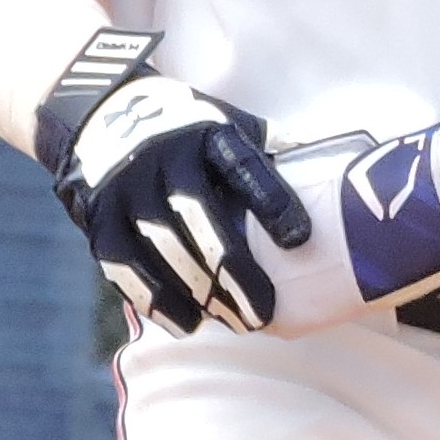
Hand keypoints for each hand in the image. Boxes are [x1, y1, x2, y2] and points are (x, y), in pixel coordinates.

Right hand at [48, 66, 311, 333]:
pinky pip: (125, 267)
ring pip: (162, 249)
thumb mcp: (230, 125)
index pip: (242, 167)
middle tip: (263, 312)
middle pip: (199, 218)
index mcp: (206, 132)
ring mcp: (126, 189)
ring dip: (199, 293)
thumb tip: (340, 176)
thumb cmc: (191, 132)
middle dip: (233, 270)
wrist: (103, 116)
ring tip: (235, 323)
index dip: (272, 201)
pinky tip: (187, 324)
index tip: (300, 240)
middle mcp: (163, 158)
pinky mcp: (99, 219)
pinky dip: (157, 300)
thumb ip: (272, 152)